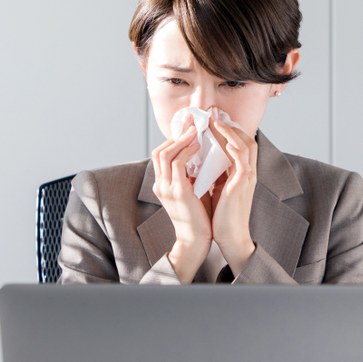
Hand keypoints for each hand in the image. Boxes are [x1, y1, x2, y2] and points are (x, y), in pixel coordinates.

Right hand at [151, 116, 212, 282]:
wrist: (197, 240)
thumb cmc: (198, 216)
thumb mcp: (193, 190)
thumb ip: (193, 174)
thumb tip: (203, 157)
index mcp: (162, 184)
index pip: (161, 155)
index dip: (174, 140)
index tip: (190, 128)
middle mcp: (160, 185)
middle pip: (159, 150)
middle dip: (176, 134)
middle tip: (192, 121)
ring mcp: (166, 188)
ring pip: (166, 153)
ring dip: (182, 139)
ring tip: (196, 131)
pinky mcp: (177, 192)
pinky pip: (178, 164)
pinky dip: (187, 151)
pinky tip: (199, 146)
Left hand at [208, 113, 257, 276]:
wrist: (230, 238)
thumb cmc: (222, 216)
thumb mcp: (217, 189)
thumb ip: (215, 174)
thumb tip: (199, 161)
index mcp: (241, 173)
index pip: (239, 144)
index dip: (228, 129)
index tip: (213, 119)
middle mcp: (247, 173)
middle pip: (246, 139)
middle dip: (230, 124)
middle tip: (214, 113)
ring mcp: (247, 178)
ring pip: (246, 145)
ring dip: (231, 131)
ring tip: (217, 121)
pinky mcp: (243, 185)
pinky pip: (243, 161)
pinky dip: (235, 148)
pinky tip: (225, 141)